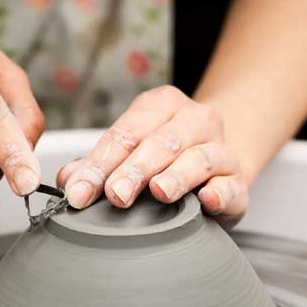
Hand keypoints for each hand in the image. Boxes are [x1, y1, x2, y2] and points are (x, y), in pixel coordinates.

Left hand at [57, 85, 248, 222]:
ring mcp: (220, 148)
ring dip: (176, 176)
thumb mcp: (131, 153)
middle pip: (161, 142)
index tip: (79, 192)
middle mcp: (195, 120)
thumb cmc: (166, 158)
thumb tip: (68, 181)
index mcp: (162, 106)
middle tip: (115, 195)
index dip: (99, 164)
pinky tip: (207, 200)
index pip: (126, 133)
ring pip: (198, 158)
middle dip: (134, 169)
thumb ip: (98, 165)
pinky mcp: (238, 180)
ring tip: (158, 192)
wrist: (217, 163)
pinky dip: (220, 193)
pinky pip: (231, 185)